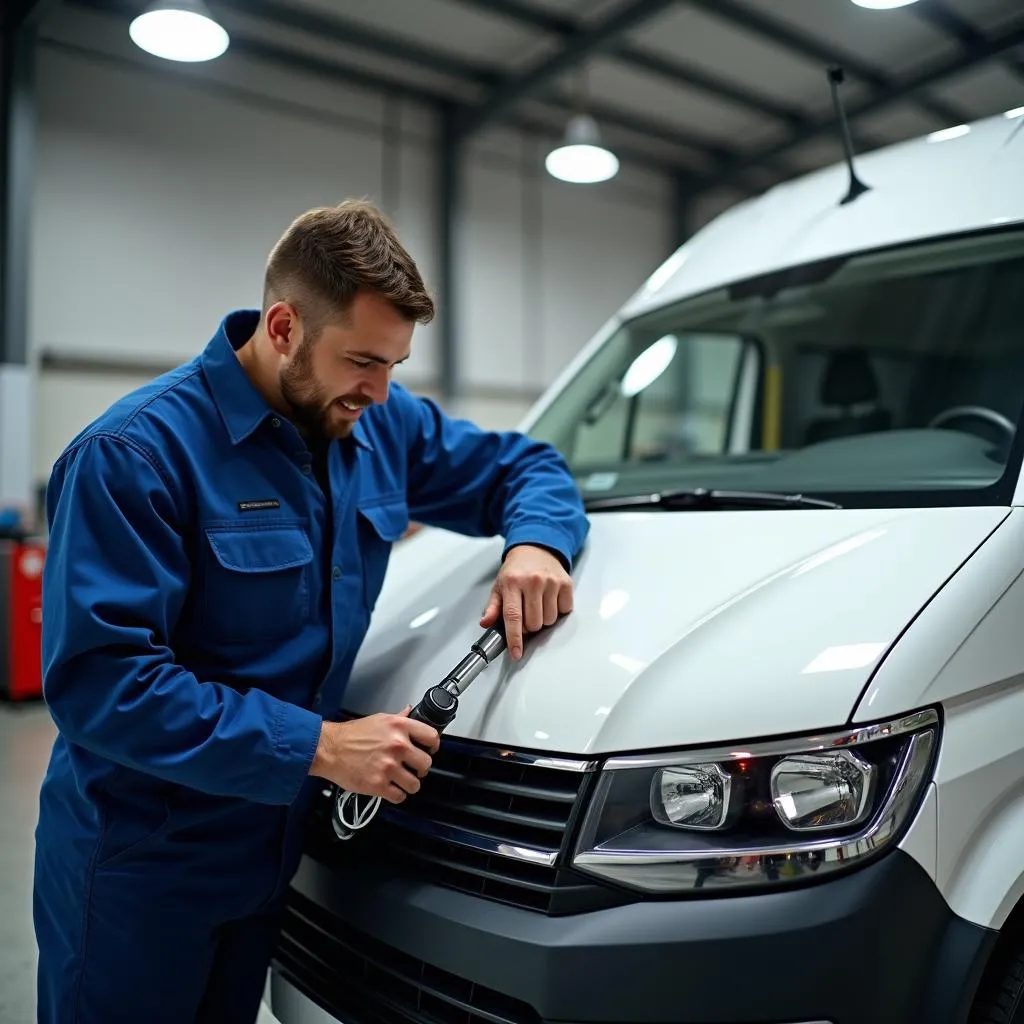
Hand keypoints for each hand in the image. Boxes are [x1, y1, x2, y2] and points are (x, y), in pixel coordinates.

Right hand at [309, 707, 439, 804]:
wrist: (329, 749)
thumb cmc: (350, 735)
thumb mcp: (379, 719)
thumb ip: (399, 718)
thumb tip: (410, 711)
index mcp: (399, 727)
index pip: (432, 737)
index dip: (433, 746)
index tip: (430, 750)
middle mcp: (397, 746)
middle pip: (426, 763)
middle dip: (421, 769)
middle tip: (413, 769)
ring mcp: (389, 766)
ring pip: (415, 784)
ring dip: (409, 785)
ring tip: (401, 781)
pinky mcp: (379, 785)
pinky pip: (400, 797)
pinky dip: (397, 795)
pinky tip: (391, 789)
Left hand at [480, 544, 573, 659]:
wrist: (536, 549)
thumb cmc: (516, 571)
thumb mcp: (499, 586)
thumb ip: (492, 607)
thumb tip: (485, 623)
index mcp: (512, 582)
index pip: (513, 616)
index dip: (514, 638)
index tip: (516, 653)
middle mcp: (533, 581)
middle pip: (534, 623)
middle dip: (529, 626)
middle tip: (526, 614)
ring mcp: (551, 581)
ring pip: (550, 620)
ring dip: (544, 619)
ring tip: (538, 605)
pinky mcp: (566, 583)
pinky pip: (564, 611)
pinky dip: (558, 610)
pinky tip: (550, 599)